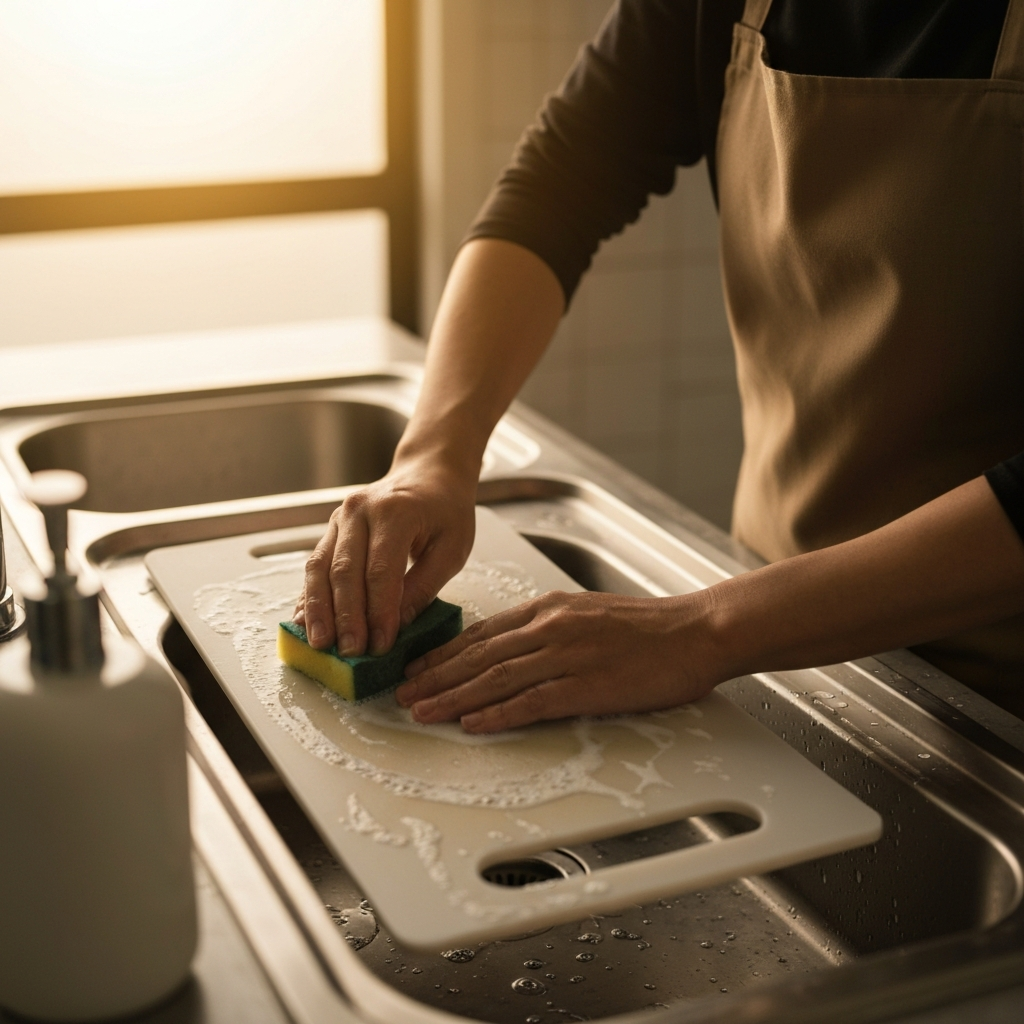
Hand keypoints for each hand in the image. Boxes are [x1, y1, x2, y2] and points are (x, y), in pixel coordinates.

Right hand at [294, 458, 475, 655]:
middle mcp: (360, 511)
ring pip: (320, 568)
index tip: (381, 644)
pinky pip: (315, 565)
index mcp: (396, 512)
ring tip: (320, 644)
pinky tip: (305, 621)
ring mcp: (340, 518)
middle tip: (350, 652)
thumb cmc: (446, 510)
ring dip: (319, 610)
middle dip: (346, 617)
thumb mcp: (452, 549)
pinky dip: (309, 595)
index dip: (379, 611)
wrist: (429, 473)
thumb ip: (424, 586)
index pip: (381, 570)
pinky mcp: (331, 529)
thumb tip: (396, 625)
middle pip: (345, 571)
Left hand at [395, 590, 720, 731]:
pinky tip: (472, 723)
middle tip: (403, 694)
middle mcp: (549, 627)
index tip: (417, 668)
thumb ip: (549, 630)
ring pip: (496, 677)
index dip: (445, 653)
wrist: (695, 632)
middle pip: (479, 655)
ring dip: (453, 696)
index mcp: (548, 609)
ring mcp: (566, 655)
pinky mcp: (586, 684)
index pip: (483, 633)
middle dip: (436, 676)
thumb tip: (513, 651)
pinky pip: (532, 700)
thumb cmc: (647, 628)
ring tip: (423, 712)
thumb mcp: (587, 614)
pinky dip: (498, 712)